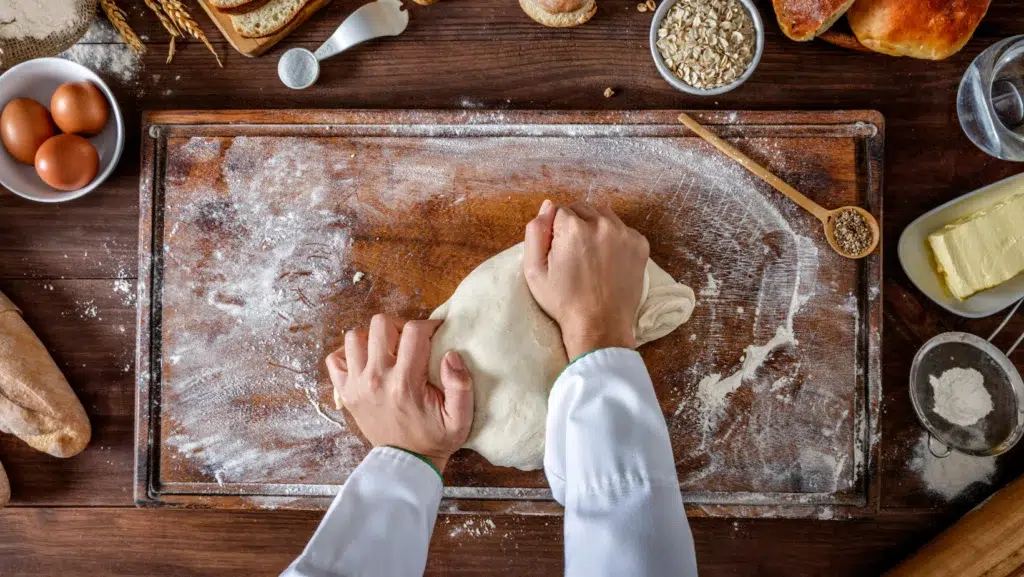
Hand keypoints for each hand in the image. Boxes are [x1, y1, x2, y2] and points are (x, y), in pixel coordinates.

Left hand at [326, 314, 473, 472]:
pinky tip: (367, 361)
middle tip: (411, 341)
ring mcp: (356, 384)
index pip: (414, 331)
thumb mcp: (460, 418)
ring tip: (389, 351)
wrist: (406, 463)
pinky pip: (335, 358)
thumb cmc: (435, 438)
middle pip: (381, 324)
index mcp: (405, 382)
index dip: (429, 326)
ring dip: (373, 338)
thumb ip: (461, 385)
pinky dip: (349, 354)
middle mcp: (376, 378)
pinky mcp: (345, 392)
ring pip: (355, 337)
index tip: (436, 334)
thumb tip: (451, 354)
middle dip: (400, 326)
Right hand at [524, 200, 649, 359]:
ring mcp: (624, 233)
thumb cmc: (564, 301)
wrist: (600, 325)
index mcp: (573, 228)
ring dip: (595, 228)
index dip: (555, 230)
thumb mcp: (534, 270)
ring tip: (592, 256)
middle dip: (575, 225)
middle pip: (582, 209)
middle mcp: (601, 224)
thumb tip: (548, 205)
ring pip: (603, 215)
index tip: (559, 250)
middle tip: (574, 255)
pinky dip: (614, 239)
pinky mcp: (640, 243)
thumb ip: (536, 232)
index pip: (559, 210)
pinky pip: (622, 229)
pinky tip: (608, 261)